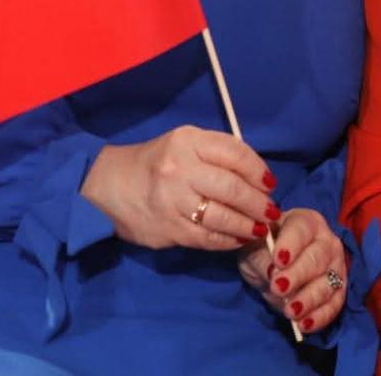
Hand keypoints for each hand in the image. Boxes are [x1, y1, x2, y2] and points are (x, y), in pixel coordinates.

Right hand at [81, 125, 277, 250]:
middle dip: (258, 202)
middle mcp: (180, 168)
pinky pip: (207, 238)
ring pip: (222, 216)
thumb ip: (218, 155)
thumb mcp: (185, 145)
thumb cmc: (157, 163)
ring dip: (248, 225)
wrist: (109, 186)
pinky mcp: (168, 228)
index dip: (258, 170)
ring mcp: (173, 201)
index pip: (235, 153)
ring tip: (260, 227)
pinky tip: (239, 238)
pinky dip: (228, 240)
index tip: (270, 183)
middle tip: (271, 211)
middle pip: (232, 187)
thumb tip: (259, 179)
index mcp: (188, 141)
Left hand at [238, 207, 348, 333]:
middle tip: (278, 288)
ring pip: (328, 283)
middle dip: (299, 275)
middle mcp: (327, 240)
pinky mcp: (338, 290)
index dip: (290, 245)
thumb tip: (273, 271)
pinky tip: (304, 325)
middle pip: (317, 258)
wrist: (271, 268)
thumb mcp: (253, 249)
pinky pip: (334, 305)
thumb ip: (262, 258)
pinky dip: (320, 317)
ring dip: (309, 299)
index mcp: (306, 221)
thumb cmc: (263, 249)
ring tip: (291, 311)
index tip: (277, 261)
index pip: (301, 230)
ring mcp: (336, 266)